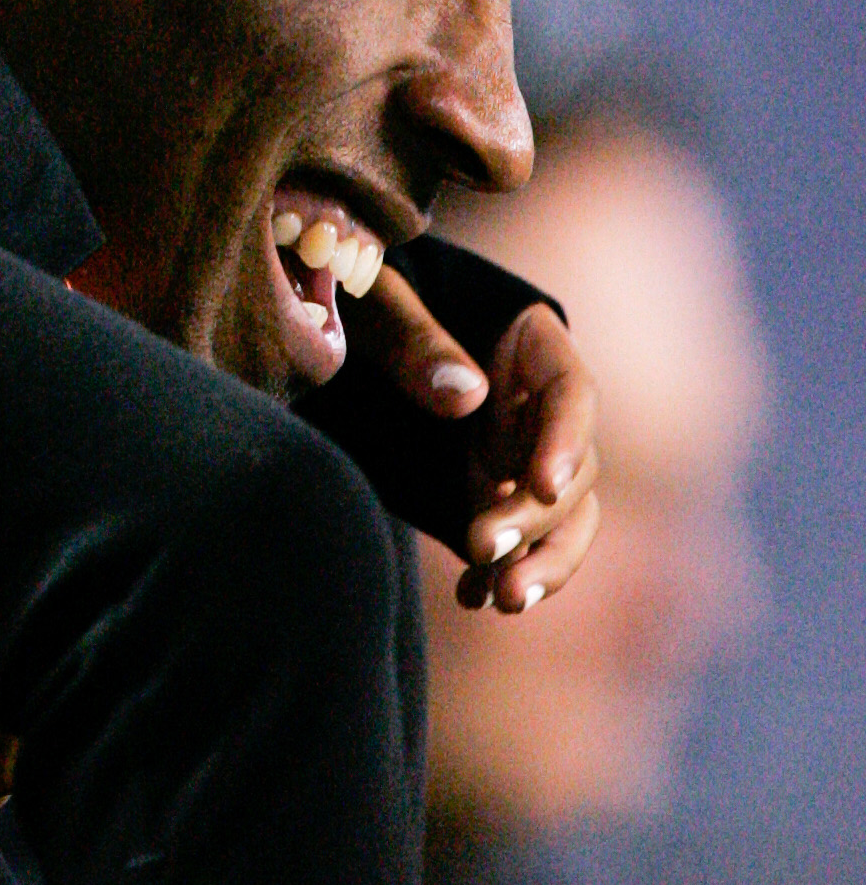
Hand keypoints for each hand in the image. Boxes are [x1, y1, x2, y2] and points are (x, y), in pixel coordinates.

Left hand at [353, 265, 600, 612]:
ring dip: (540, 561)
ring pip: (557, 518)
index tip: (540, 486)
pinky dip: (499, 575)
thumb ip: (413, 337)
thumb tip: (470, 396)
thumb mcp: (372, 297)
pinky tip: (472, 595)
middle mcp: (529, 406)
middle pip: (569, 469)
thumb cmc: (349, 286)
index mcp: (524, 343)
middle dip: (536, 518)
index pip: (571, 391)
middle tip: (481, 546)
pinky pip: (511, 543)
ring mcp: (508, 455)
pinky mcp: (477, 494)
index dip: (565, 441)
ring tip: (502, 598)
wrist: (313, 323)